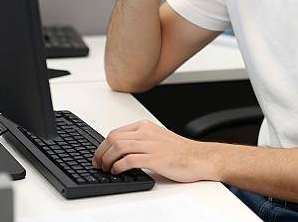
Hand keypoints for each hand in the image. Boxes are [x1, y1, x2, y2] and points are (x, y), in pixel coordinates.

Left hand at [92, 119, 215, 182]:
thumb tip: (119, 153)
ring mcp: (151, 144)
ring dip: (107, 160)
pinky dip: (119, 166)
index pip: (116, 132)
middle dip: (101, 153)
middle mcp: (146, 132)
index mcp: (145, 126)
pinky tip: (117, 171)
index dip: (102, 146)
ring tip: (105, 169)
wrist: (199, 157)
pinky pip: (130, 159)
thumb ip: (139, 142)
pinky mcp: (155, 158)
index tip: (99, 156)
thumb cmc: (180, 151)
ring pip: (118, 147)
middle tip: (98, 164)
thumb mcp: (157, 139)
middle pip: (114, 138)